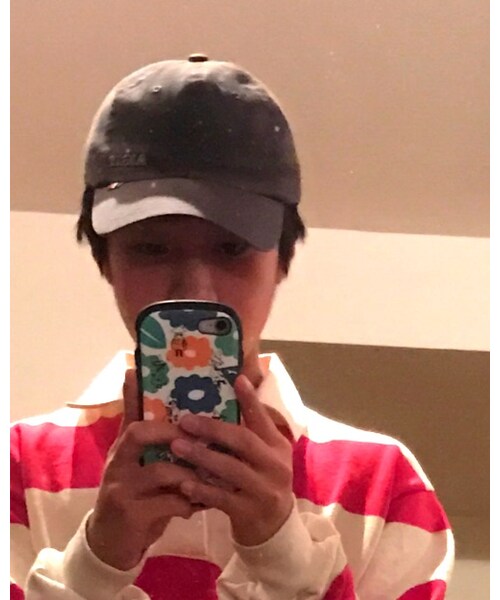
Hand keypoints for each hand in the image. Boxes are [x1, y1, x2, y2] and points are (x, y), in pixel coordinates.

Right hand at [87, 369, 200, 570]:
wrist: (111, 545)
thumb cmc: (133, 498)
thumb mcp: (139, 468)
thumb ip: (156, 446)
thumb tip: (185, 420)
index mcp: (122, 449)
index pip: (129, 414)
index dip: (134, 393)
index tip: (138, 371)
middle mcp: (117, 463)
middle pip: (138, 433)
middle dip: (172, 429)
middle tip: (200, 433)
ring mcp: (121, 488)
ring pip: (160, 469)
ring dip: (190, 471)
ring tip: (211, 473)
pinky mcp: (131, 515)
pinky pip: (168, 502)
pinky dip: (189, 501)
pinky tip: (200, 503)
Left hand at [171, 374, 293, 546]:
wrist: (274, 527)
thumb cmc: (262, 479)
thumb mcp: (265, 453)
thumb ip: (251, 429)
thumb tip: (233, 389)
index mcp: (277, 445)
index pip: (263, 418)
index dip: (250, 399)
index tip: (236, 379)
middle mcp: (275, 465)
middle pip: (243, 441)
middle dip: (213, 429)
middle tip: (185, 420)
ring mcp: (263, 489)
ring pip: (230, 469)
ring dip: (201, 457)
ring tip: (177, 446)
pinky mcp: (249, 512)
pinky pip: (222, 498)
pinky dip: (201, 490)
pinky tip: (183, 483)